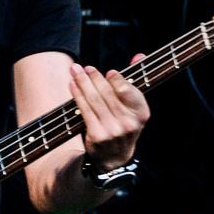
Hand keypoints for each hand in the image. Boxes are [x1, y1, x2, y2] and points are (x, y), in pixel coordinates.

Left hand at [72, 55, 148, 169]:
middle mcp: (129, 122)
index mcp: (141, 113)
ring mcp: (113, 130)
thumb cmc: (122, 126)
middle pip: (108, 94)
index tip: (109, 72)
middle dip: (94, 78)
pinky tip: (72, 86)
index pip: (130, 92)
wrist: (113, 158)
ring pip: (95, 100)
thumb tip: (139, 55)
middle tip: (84, 67)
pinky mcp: (97, 135)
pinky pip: (85, 110)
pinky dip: (77, 96)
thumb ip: (133, 81)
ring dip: (82, 83)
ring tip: (75, 71)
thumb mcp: (133, 108)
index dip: (119, 81)